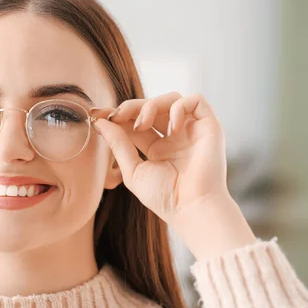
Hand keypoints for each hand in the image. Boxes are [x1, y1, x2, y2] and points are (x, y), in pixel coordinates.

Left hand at [93, 92, 227, 223]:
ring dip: (151, 105)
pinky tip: (171, 128)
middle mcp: (175, 136)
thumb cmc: (164, 197)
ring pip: (171, 98)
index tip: (98, 114)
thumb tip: (101, 122)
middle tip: (116, 116)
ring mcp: (192, 130)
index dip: (117, 115)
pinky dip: (179, 107)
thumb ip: (118, 145)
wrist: (192, 208)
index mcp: (157, 148)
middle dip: (130, 107)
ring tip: (142, 124)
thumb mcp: (133, 170)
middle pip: (151, 106)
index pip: (135, 122)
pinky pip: (196, 100)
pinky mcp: (209, 126)